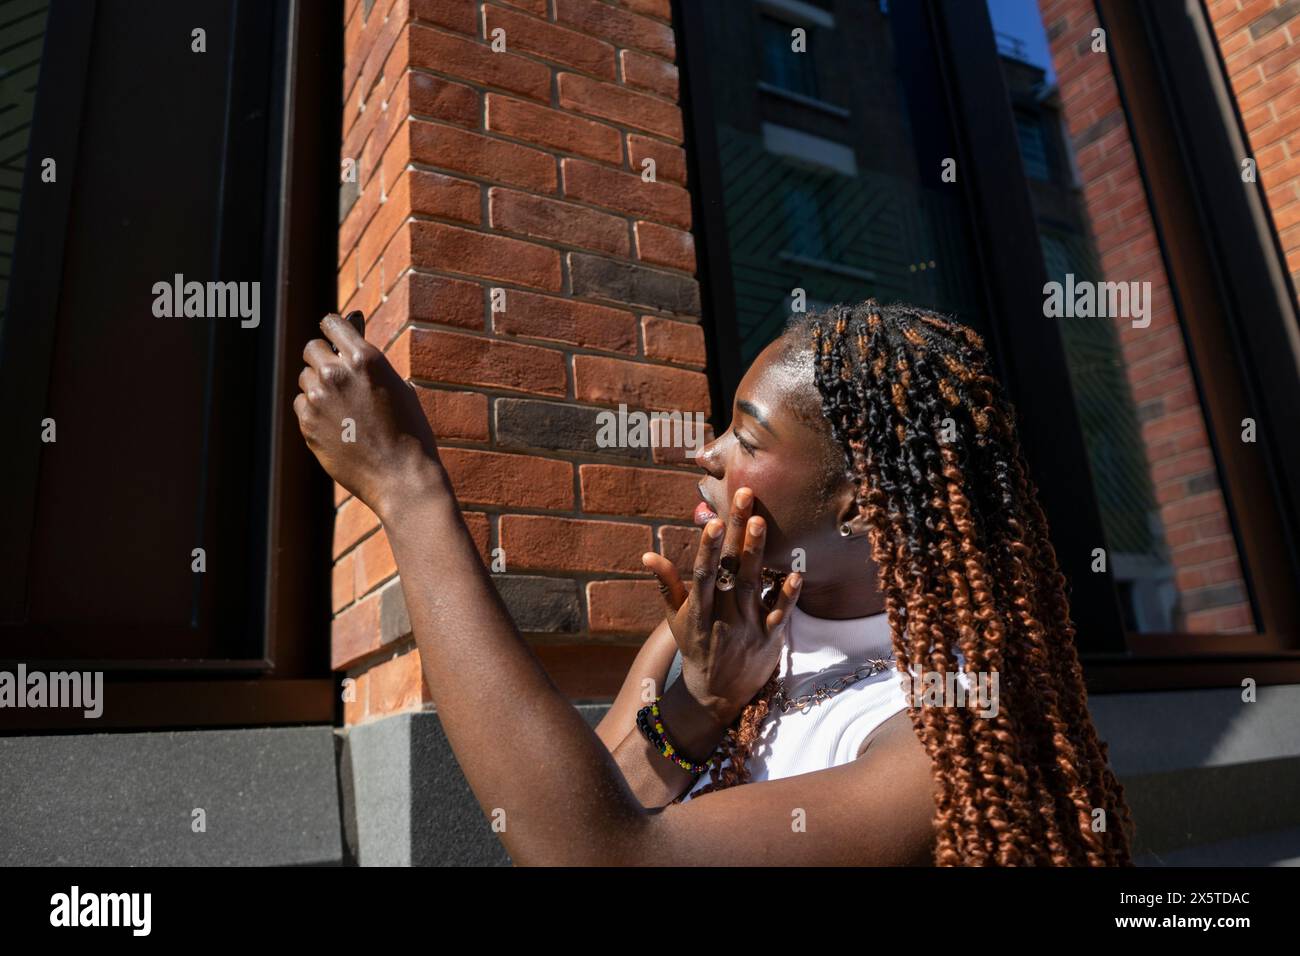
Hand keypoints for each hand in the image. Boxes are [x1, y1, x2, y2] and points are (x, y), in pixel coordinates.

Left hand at [293, 312, 443, 517]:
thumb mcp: (398, 389)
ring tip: (342, 405)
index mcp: (365, 358)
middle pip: (311, 349)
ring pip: (305, 378)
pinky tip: (336, 424)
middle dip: (322, 357)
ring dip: (318, 386)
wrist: (401, 477)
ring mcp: (319, 400)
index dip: (333, 328)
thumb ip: (370, 368)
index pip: (332, 324)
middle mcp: (337, 374)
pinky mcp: (308, 425)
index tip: (332, 334)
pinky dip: (314, 410)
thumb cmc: (410, 433)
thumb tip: (348, 353)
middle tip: (336, 373)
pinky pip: (301, 405)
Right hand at [641, 487, 801, 725]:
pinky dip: (787, 594)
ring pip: (754, 585)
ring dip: (757, 553)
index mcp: (698, 610)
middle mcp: (723, 616)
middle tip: (745, 498)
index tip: (712, 522)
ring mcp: (748, 627)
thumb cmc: (695, 648)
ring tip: (761, 522)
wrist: (717, 695)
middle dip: (737, 532)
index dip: (708, 548)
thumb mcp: (675, 619)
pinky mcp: (770, 638)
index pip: (703, 573)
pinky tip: (796, 573)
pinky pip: (780, 613)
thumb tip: (648, 555)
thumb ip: (667, 584)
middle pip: (731, 568)